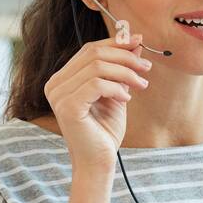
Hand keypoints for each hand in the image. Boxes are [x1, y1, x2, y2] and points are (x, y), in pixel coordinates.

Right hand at [44, 32, 152, 172]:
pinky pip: (96, 84)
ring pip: (97, 66)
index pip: (89, 49)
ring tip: (141, 85)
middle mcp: (55, 84)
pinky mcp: (68, 107)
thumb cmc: (105, 130)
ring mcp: (59, 95)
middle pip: (93, 53)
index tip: (139, 42)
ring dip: (125, 73)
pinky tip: (127, 98)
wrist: (99, 161)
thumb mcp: (117, 92)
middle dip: (125, 56)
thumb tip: (136, 40)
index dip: (116, 43)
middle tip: (147, 67)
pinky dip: (116, 88)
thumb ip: (122, 68)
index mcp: (63, 79)